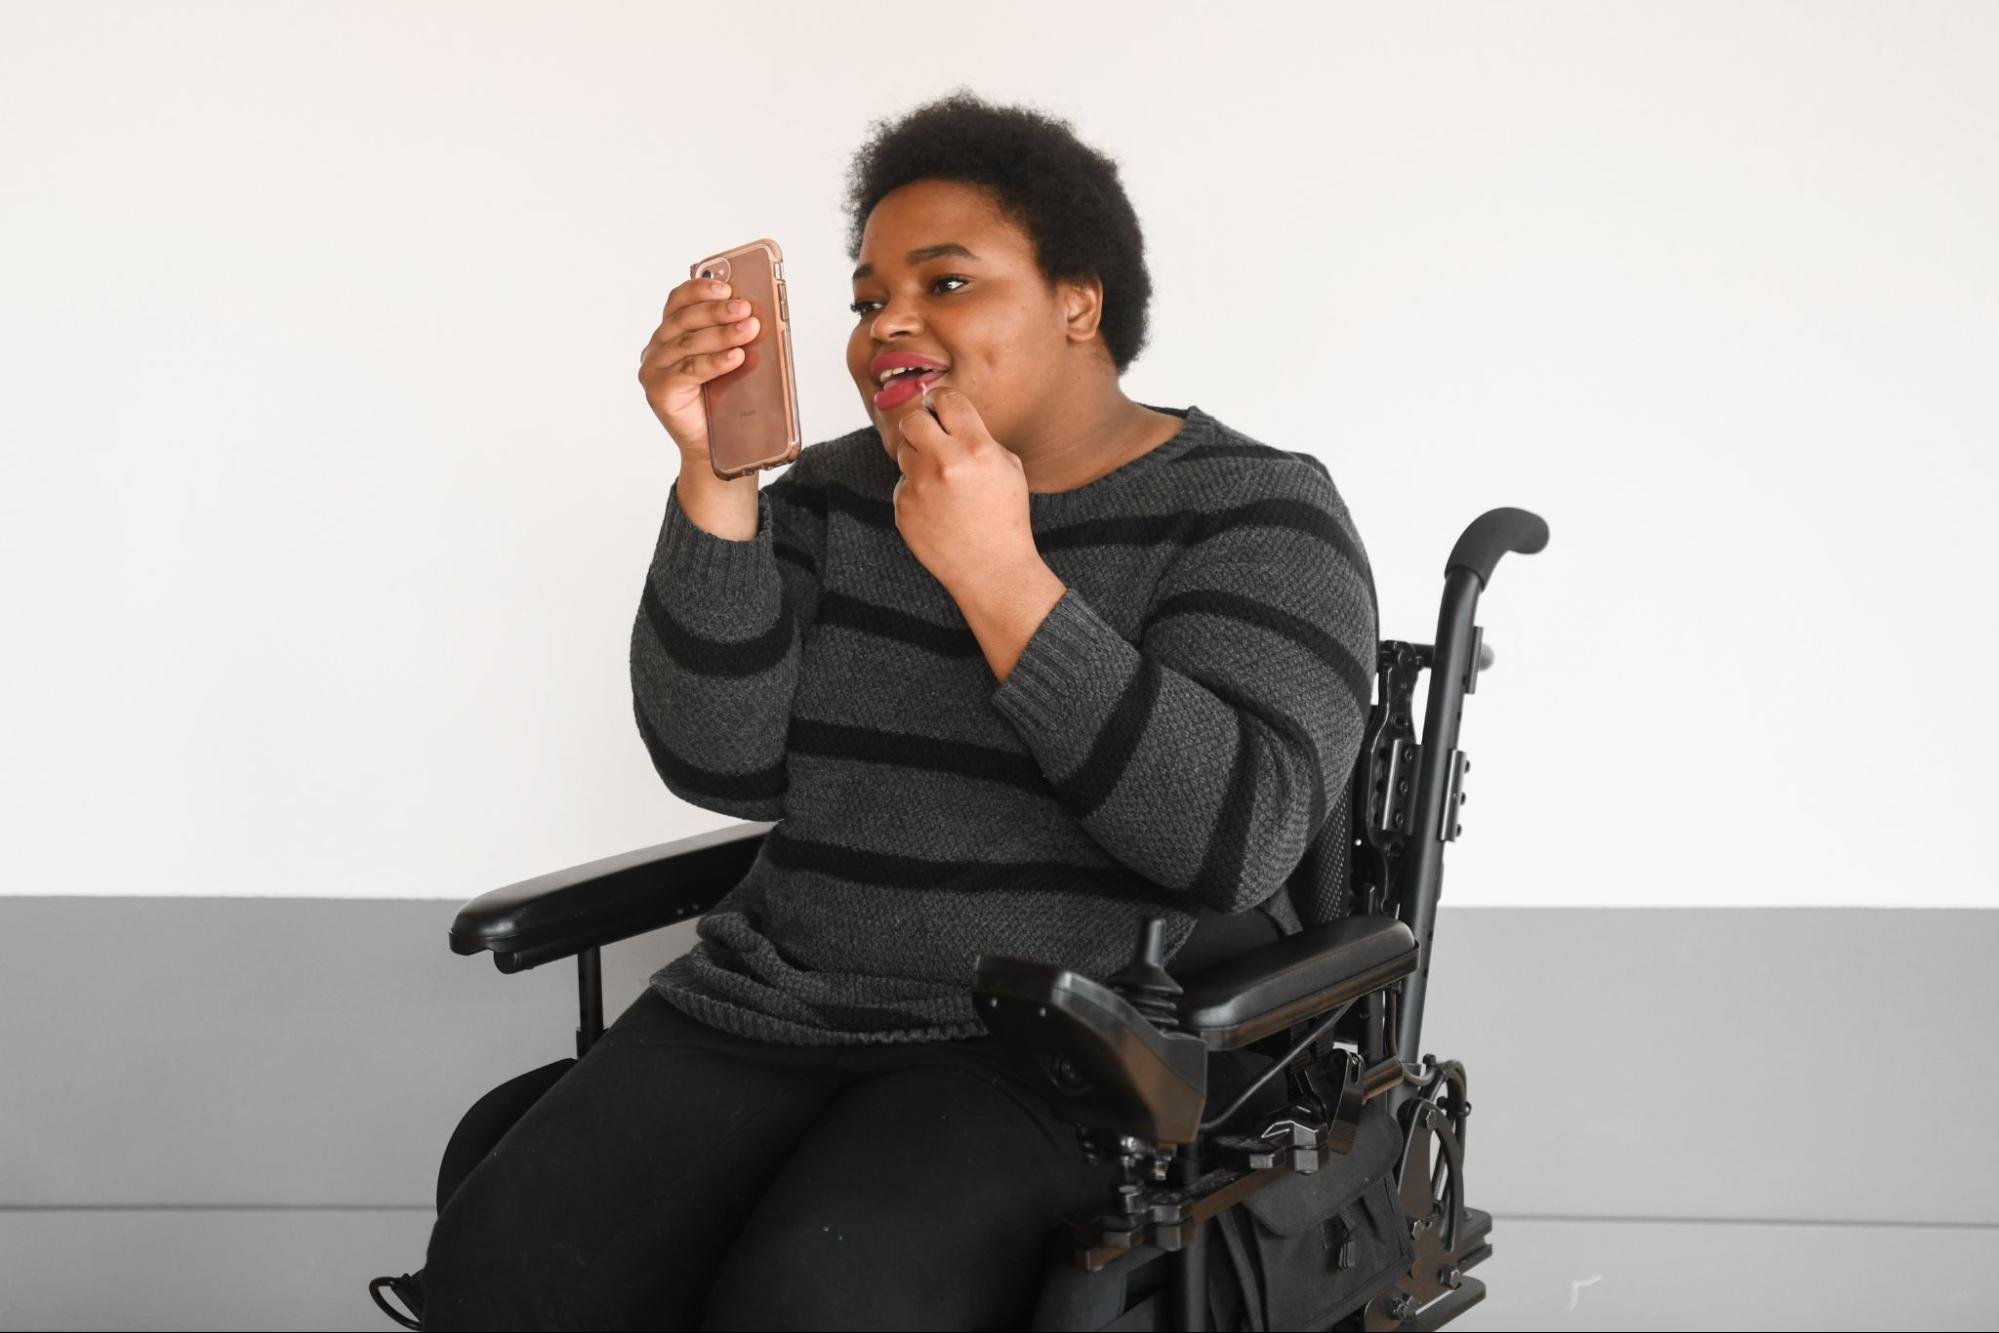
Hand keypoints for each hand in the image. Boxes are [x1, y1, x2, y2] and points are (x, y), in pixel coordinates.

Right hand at [636, 277, 763, 462]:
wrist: (713, 447)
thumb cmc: (722, 399)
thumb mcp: (729, 359)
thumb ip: (733, 336)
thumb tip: (757, 314)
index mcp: (670, 332)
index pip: (678, 301)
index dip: (700, 289)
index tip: (727, 286)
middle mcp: (657, 348)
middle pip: (684, 320)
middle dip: (717, 311)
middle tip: (745, 308)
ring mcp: (654, 369)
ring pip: (688, 343)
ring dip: (722, 334)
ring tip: (749, 329)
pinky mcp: (659, 391)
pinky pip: (689, 371)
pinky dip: (715, 362)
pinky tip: (736, 357)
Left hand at [891, 387, 1040, 597]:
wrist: (992, 569)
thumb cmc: (1004, 515)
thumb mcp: (1008, 467)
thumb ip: (978, 436)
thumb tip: (947, 415)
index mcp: (976, 448)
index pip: (945, 399)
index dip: (941, 401)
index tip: (940, 409)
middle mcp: (944, 463)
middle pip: (912, 419)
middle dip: (922, 425)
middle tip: (932, 439)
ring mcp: (920, 486)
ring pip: (904, 452)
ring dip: (919, 461)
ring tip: (943, 485)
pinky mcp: (903, 508)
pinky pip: (903, 485)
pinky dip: (916, 493)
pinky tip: (938, 511)